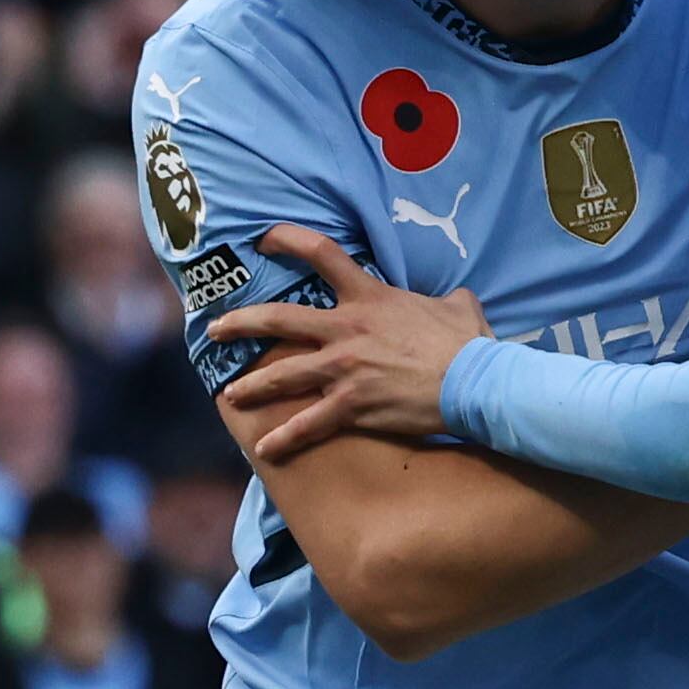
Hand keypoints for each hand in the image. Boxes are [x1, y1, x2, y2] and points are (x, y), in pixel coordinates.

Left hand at [216, 228, 484, 460]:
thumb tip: (456, 300)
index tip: (263, 239)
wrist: (474, 383)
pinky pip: (308, 423)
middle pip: (279, 319)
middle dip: (241, 324)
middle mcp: (346, 329)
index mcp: (369, 297)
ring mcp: (344, 368)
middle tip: (215, 330)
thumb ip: (445, 298)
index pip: (321, 253)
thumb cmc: (467, 344)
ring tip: (231, 395)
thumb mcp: (458, 306)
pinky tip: (264, 449)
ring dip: (251, 386)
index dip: (287, 239)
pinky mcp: (351, 405)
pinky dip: (284, 438)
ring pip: (283, 374)